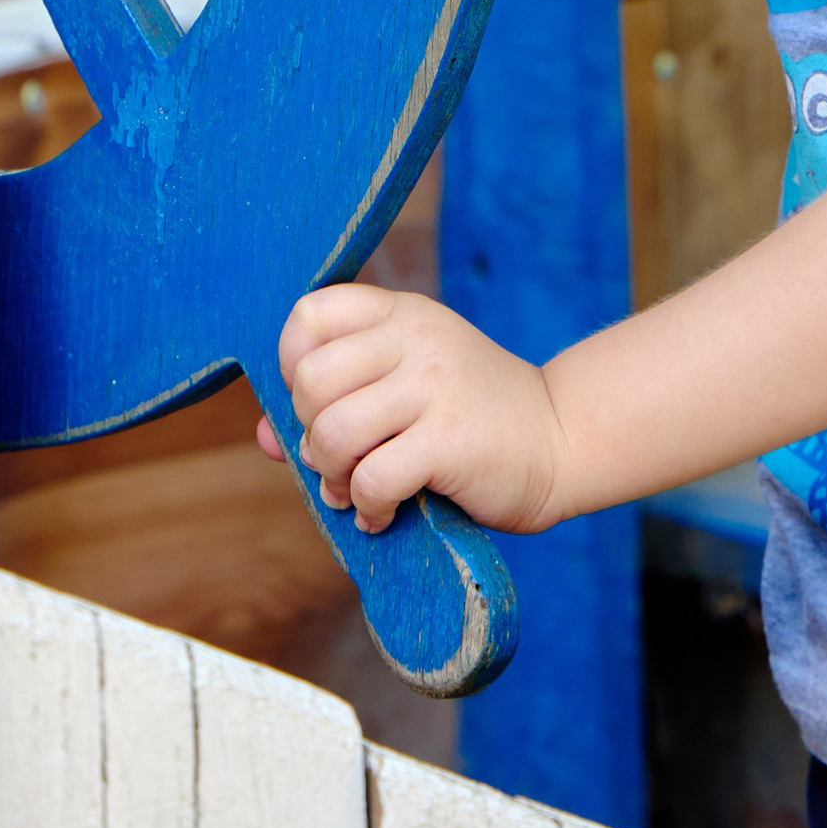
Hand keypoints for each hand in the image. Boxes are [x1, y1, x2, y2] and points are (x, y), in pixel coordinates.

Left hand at [261, 283, 570, 534]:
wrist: (561, 440)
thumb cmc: (469, 417)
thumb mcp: (405, 387)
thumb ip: (336, 402)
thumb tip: (265, 437)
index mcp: (401, 314)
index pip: (309, 315)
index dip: (293, 365)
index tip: (320, 403)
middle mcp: (416, 340)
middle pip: (311, 381)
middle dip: (311, 434)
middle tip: (341, 460)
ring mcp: (435, 386)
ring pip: (334, 433)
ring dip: (334, 476)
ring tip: (356, 491)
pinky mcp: (450, 440)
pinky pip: (372, 478)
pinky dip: (367, 508)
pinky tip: (384, 513)